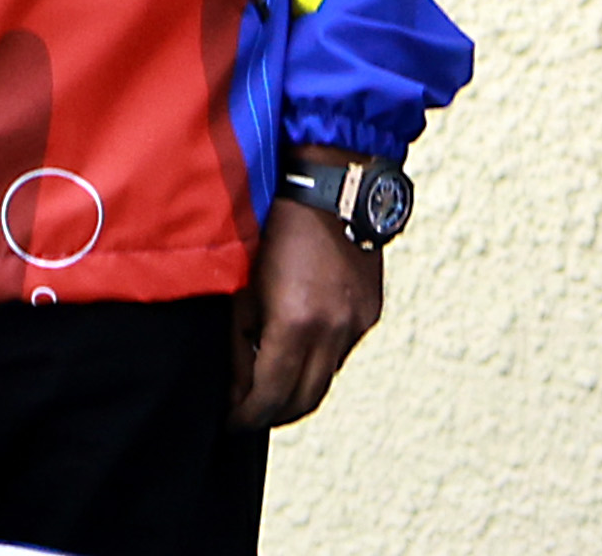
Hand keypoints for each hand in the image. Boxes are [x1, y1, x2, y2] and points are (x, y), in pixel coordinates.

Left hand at [230, 153, 384, 427]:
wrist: (332, 180)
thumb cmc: (272, 220)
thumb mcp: (241, 280)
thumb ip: (239, 338)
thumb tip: (236, 384)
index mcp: (297, 323)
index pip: (272, 396)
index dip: (247, 416)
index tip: (230, 421)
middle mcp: (335, 330)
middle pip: (305, 400)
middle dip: (273, 414)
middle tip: (247, 413)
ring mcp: (358, 322)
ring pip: (326, 378)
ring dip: (298, 388)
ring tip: (267, 382)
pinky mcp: (371, 311)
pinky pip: (342, 351)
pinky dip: (318, 359)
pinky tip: (295, 346)